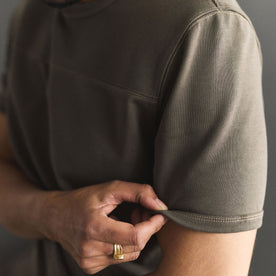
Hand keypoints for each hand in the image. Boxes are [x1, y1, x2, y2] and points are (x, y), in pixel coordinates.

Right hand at [40, 180, 167, 274]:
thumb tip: (160, 205)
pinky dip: (125, 245)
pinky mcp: (90, 267)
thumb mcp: (109, 188)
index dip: (152, 226)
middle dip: (145, 229)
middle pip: (135, 246)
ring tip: (127, 220)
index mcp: (94, 228)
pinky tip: (117, 232)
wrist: (55, 216)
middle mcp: (90, 249)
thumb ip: (137, 192)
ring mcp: (89, 262)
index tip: (159, 214)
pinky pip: (119, 259)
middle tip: (140, 211)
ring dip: (136, 237)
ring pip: (130, 254)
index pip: (135, 236)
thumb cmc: (82, 200)